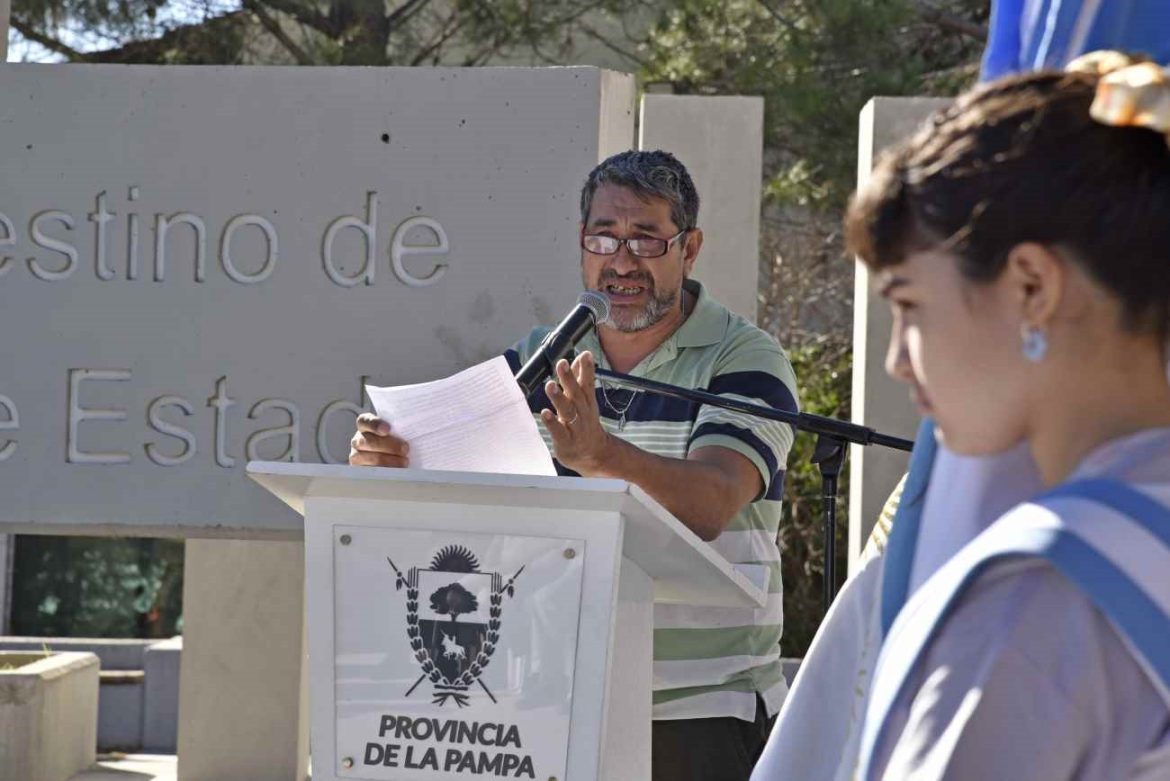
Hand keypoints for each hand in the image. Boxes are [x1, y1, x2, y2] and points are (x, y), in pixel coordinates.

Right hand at [349, 413, 409, 466]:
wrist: (391, 457)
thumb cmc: (395, 440)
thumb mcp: (396, 431)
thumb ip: (399, 429)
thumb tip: (414, 429)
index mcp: (365, 425)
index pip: (365, 421)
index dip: (375, 425)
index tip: (387, 429)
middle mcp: (358, 440)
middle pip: (369, 442)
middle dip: (389, 446)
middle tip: (405, 449)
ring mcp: (357, 456)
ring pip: (370, 458)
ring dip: (389, 461)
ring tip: (404, 462)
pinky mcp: (361, 471)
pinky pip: (371, 473)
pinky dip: (385, 472)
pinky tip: (396, 471)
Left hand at [539, 351, 612, 475]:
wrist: (593, 454)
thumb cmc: (585, 422)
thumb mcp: (585, 400)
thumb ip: (582, 378)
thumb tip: (582, 356)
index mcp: (587, 402)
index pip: (588, 383)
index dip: (586, 369)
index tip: (585, 354)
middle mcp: (583, 413)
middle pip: (576, 394)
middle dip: (569, 379)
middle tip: (562, 364)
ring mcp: (575, 428)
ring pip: (568, 412)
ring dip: (559, 398)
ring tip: (550, 386)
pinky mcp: (566, 441)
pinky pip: (559, 431)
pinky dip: (552, 423)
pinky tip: (545, 413)